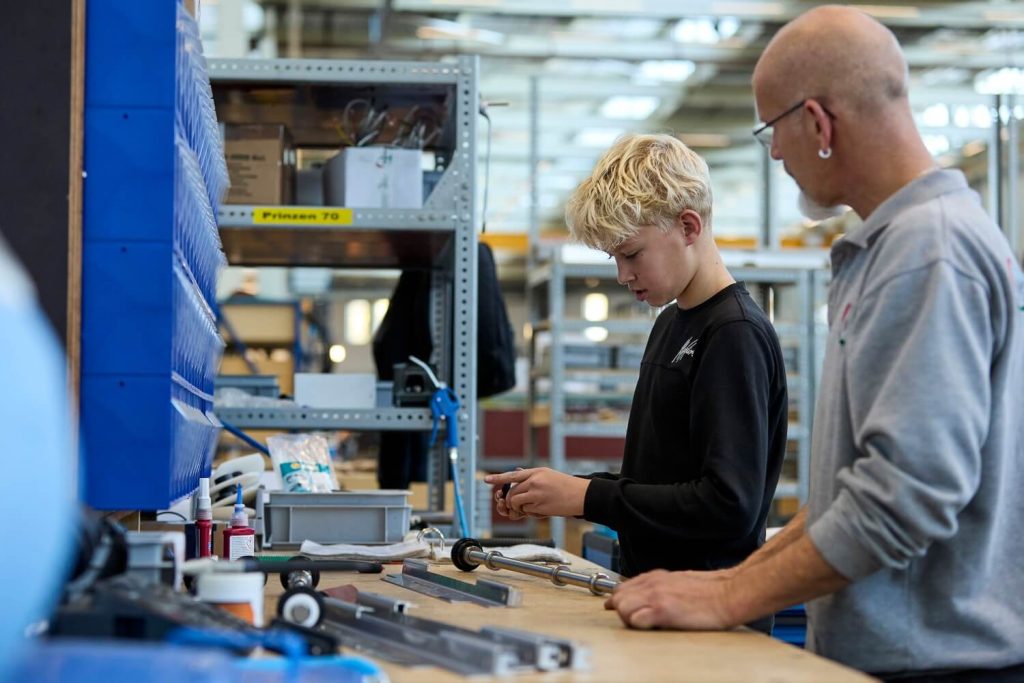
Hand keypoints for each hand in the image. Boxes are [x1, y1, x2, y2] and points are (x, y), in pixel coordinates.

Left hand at [484, 467, 589, 517]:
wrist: (580, 494)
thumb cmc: (564, 485)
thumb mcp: (547, 474)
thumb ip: (531, 476)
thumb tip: (516, 473)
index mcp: (535, 472)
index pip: (512, 475)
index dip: (498, 478)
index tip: (486, 479)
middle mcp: (534, 482)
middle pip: (512, 492)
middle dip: (512, 500)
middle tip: (518, 503)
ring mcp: (537, 494)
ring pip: (516, 502)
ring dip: (519, 507)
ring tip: (530, 506)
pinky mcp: (540, 506)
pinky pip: (526, 511)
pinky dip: (529, 513)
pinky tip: (540, 509)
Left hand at [604, 569, 740, 630]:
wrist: (729, 593)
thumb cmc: (710, 591)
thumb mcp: (679, 581)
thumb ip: (660, 587)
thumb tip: (648, 596)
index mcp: (655, 576)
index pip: (622, 587)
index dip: (619, 600)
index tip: (617, 609)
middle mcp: (652, 584)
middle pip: (618, 597)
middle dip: (621, 611)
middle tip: (635, 621)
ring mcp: (656, 596)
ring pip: (622, 607)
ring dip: (628, 619)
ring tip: (644, 626)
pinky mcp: (663, 610)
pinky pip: (635, 620)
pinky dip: (638, 626)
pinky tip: (651, 628)